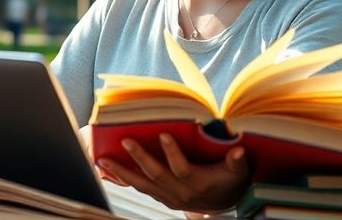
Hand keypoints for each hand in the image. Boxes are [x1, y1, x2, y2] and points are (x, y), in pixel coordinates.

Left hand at [96, 133, 248, 213]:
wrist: (222, 205)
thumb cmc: (229, 183)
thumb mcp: (238, 172)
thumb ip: (236, 161)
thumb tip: (238, 150)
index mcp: (198, 183)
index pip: (182, 169)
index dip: (172, 153)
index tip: (163, 134)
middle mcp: (180, 193)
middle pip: (157, 176)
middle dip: (140, 158)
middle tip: (126, 141)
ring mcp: (168, 197)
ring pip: (142, 185)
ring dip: (122, 173)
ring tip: (104, 161)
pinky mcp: (161, 198)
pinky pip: (140, 189)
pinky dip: (124, 180)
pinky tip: (109, 170)